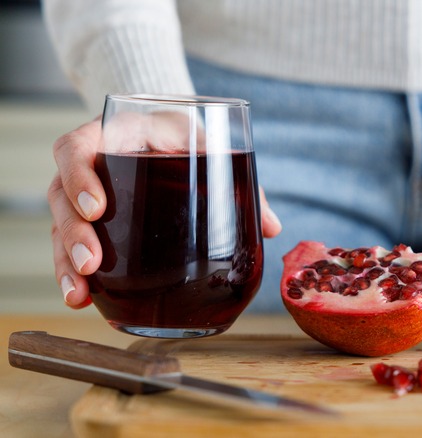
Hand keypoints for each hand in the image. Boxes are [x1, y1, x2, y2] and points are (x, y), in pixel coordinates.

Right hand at [47, 116, 282, 308]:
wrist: (174, 134)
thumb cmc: (189, 139)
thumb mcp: (210, 148)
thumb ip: (241, 185)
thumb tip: (273, 228)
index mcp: (115, 134)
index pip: (77, 147)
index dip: (79, 175)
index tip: (97, 206)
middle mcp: (90, 162)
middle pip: (60, 194)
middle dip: (73, 232)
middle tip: (92, 262)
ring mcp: (84, 192)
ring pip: (59, 224)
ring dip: (66, 259)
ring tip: (80, 289)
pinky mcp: (89, 220)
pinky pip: (68, 243)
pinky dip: (73, 272)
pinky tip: (81, 297)